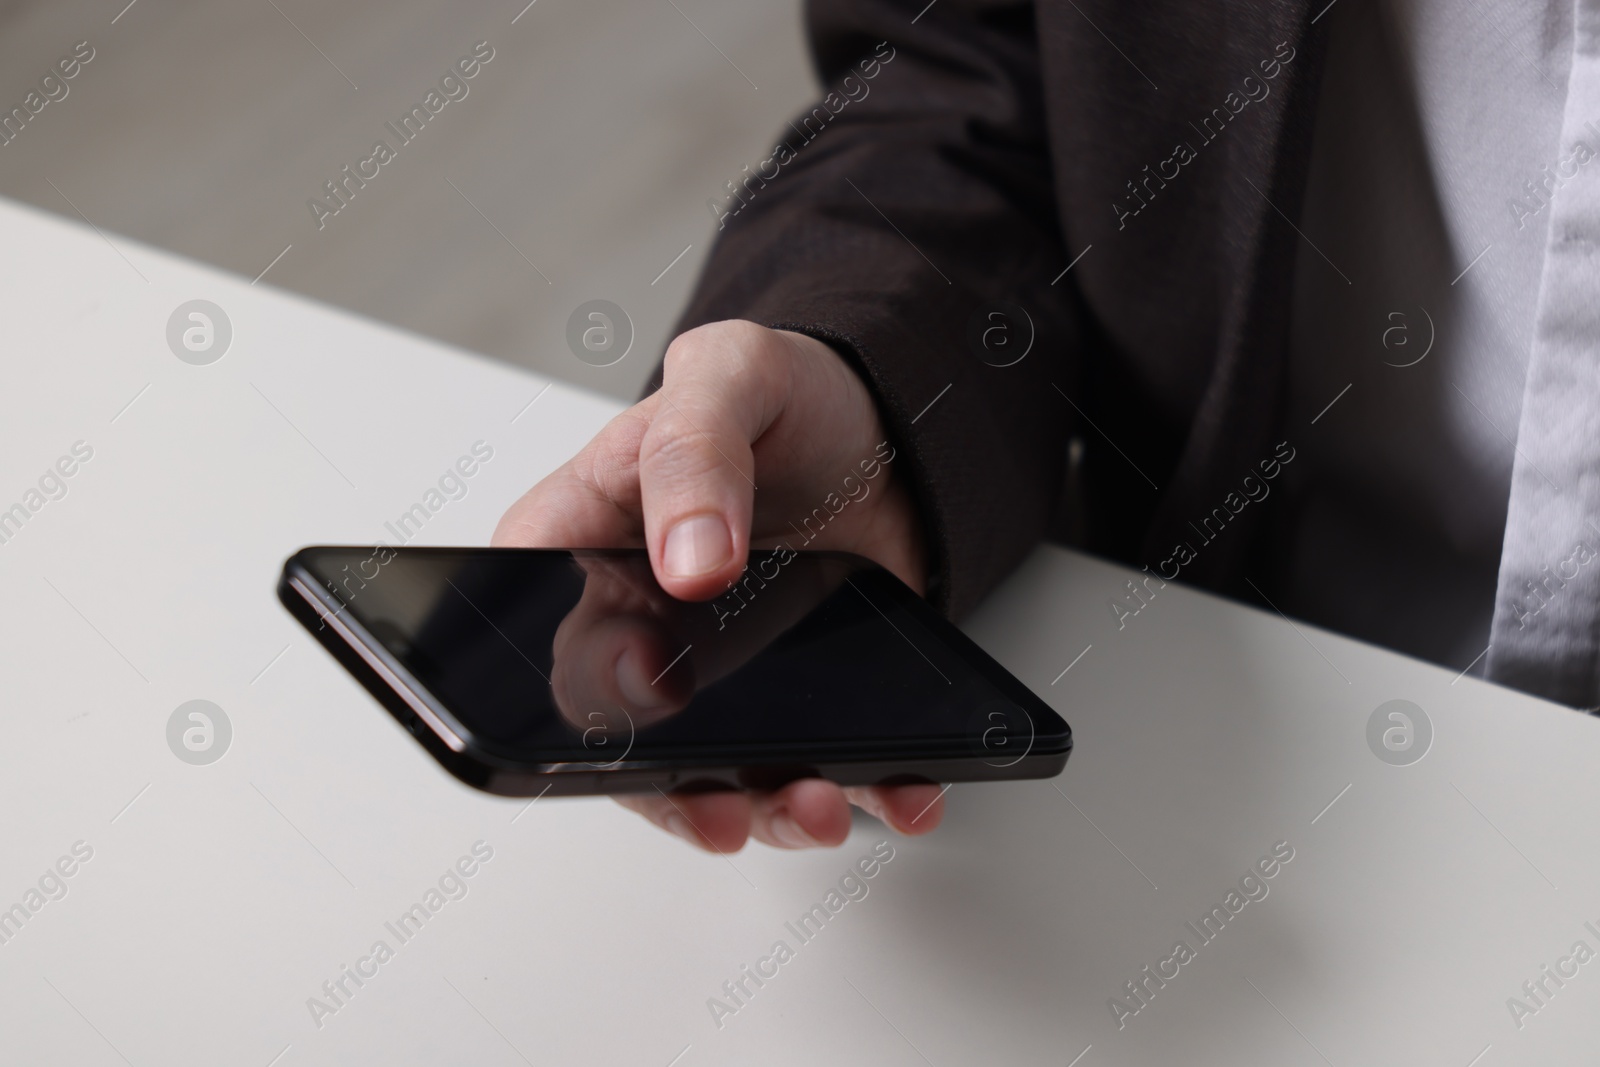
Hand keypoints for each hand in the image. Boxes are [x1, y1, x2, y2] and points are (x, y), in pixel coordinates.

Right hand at [493, 320, 945, 850]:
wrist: (890, 429)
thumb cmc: (784, 395)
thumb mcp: (731, 376)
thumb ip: (692, 452)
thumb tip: (689, 559)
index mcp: (582, 541)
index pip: (534, 627)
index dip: (580, 680)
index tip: (649, 686)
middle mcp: (636, 622)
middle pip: (622, 738)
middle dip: (675, 786)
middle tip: (726, 801)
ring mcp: (715, 672)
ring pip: (714, 773)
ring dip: (766, 808)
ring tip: (819, 805)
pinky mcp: (794, 695)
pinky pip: (811, 762)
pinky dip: (860, 790)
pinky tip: (898, 791)